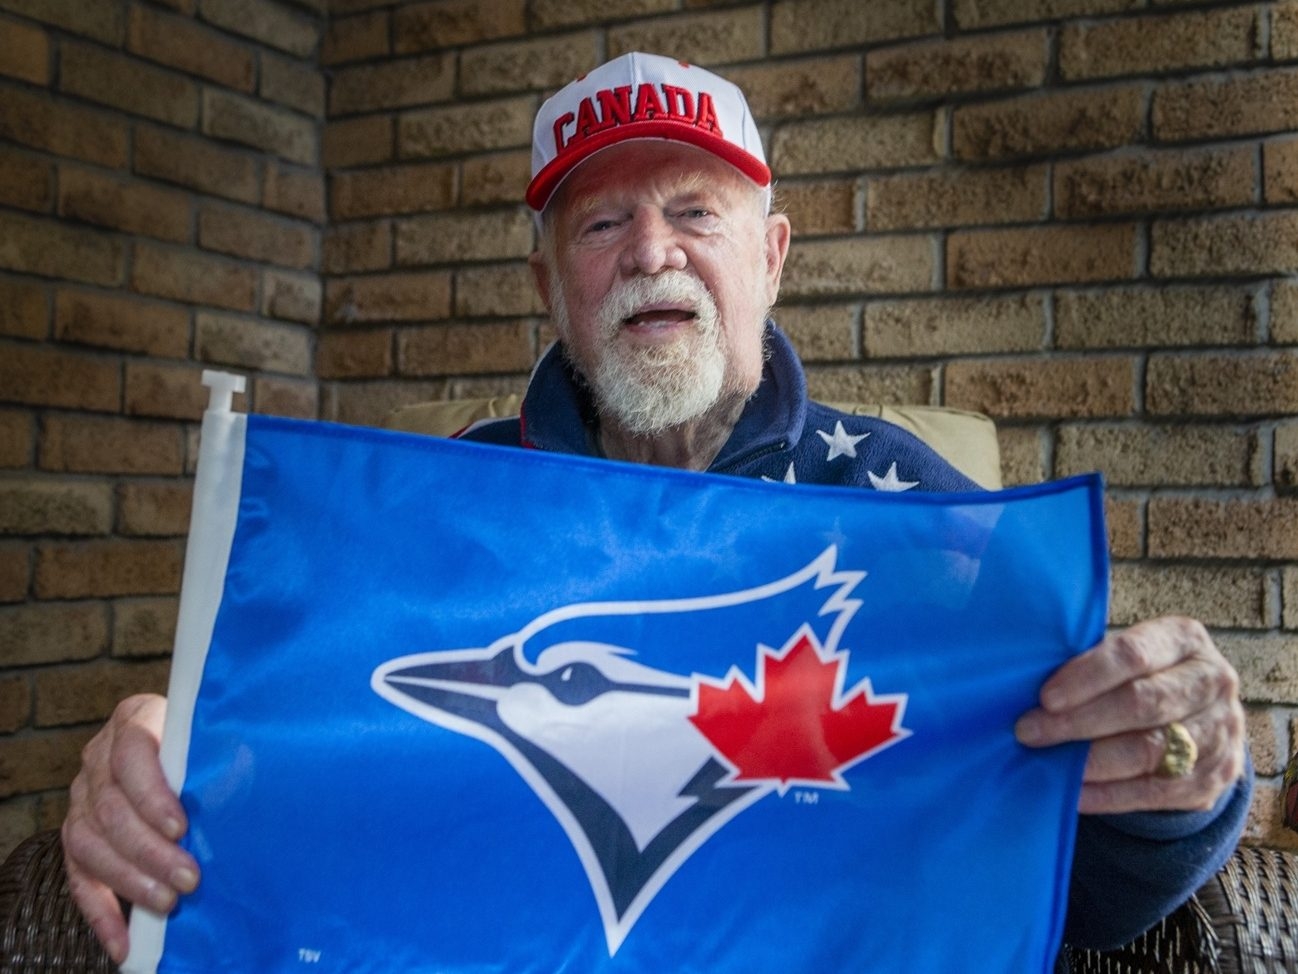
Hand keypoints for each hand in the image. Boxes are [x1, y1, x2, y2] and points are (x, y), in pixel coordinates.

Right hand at [61, 694, 199, 964]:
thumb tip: (250, 790)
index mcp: (134, 720)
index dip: (152, 795)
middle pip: (111, 808)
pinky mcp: (77, 835)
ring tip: (168, 903)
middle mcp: (97, 757)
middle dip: (150, 850)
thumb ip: (219, 756)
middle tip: (188, 878)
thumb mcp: (214, 738)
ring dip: (130, 881)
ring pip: (91, 845)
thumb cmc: (209, 743)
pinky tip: (123, 941)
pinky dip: (101, 913)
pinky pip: (79, 877)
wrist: (183, 743)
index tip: (181, 828)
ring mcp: (82, 797)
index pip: (133, 755)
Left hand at [1015, 617, 1245, 814]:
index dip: (1087, 676)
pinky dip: (1110, 794)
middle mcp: (1213, 682)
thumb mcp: (1129, 655)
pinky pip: (1156, 791)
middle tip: (1031, 732)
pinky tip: (1075, 793)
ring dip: (1092, 761)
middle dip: (1079, 721)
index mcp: (1186, 640)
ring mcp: (1220, 732)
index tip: (1045, 697)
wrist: (1203, 717)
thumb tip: (1027, 687)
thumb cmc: (1144, 676)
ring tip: (1051, 765)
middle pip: (1142, 704)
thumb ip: (1092, 663)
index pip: (1133, 654)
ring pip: (1151, 751)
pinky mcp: (1216, 777)